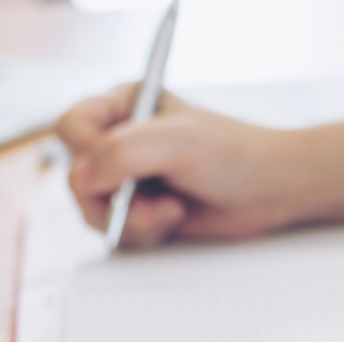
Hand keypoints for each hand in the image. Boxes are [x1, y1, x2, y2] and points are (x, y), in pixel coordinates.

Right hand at [54, 83, 306, 247]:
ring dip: (132, 220)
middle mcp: (119, 141)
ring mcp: (127, 180)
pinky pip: (115, 232)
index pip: (72, 126)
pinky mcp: (138, 212)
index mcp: (125, 105)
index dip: (84, 152)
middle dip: (114, 197)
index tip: (110, 170)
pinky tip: (174, 219)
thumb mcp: (179, 142)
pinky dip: (142, 234)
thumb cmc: (237, 154)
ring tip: (171, 211)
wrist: (271, 191)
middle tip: (150, 201)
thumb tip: (81, 176)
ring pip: (92, 210)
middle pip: (77, 175)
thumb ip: (123, 152)